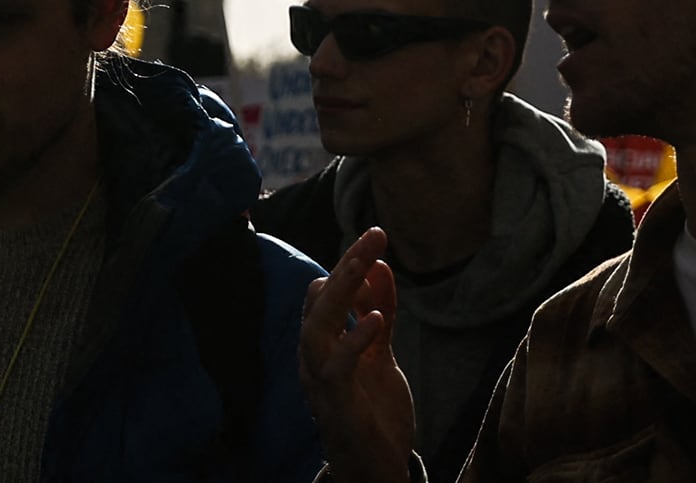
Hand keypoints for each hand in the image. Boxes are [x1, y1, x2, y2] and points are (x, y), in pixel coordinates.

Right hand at [298, 227, 415, 482]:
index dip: (349, 264)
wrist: (376, 470)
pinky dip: (354, 341)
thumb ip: (378, 312)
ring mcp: (320, 382)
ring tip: (364, 264)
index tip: (376, 238)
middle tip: (374, 235)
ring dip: (340, 293)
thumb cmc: (373, 412)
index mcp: (323, 344)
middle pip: (320, 303)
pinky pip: (337, 367)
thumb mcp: (381, 354)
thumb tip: (381, 265)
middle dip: (347, 266)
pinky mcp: (336, 404)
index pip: (325, 293)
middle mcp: (314, 359)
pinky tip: (377, 320)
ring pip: (316, 328)